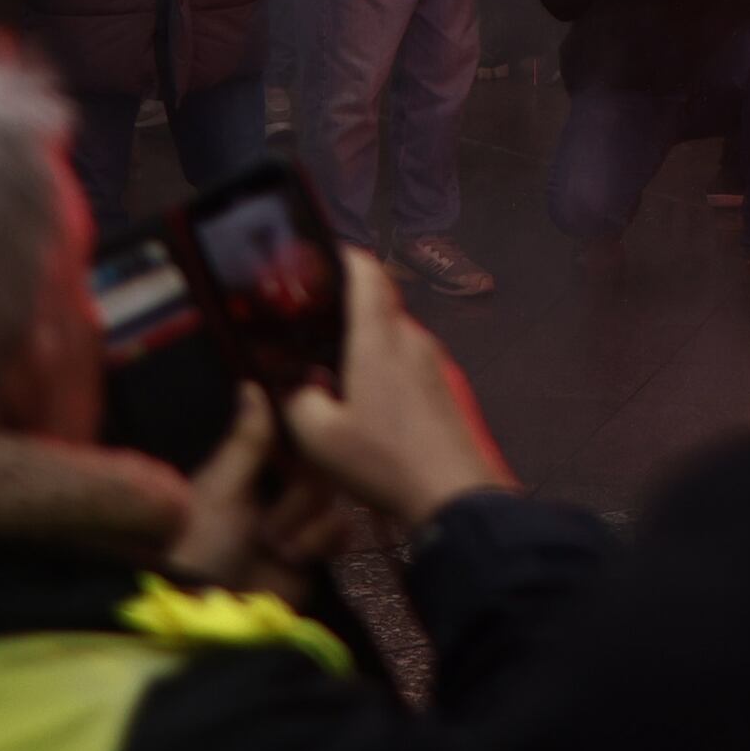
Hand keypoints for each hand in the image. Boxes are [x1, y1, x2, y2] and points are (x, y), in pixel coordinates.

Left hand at [170, 386, 353, 599]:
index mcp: (252, 464)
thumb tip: (251, 383)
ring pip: (334, 494)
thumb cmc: (202, 543)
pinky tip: (294, 557)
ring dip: (303, 522)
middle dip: (298, 493)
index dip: (307, 428)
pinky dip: (319, 541)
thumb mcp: (221, 488)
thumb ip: (248, 439)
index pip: (293, 430)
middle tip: (266, 524)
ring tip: (270, 547)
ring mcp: (301, 517)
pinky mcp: (318, 548)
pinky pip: (342, 527)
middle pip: (322, 462)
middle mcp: (280, 484)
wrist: (213, 611)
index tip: (319, 421)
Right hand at [280, 248, 513, 529]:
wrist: (453, 493)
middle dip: (341, 308)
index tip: (314, 260)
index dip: (342, 256)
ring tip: (328, 368)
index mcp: (379, 339)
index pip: (366, 272)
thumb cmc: (383, 459)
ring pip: (390, 335)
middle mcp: (410, 339)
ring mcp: (431, 361)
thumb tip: (296, 385)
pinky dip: (379, 366)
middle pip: (377, 303)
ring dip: (361, 342)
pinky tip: (362, 400)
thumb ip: (297, 401)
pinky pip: (404, 360)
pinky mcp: (440, 386)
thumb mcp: (319, 437)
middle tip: (305, 326)